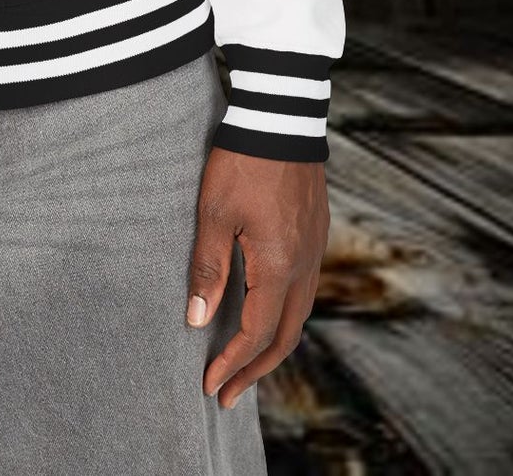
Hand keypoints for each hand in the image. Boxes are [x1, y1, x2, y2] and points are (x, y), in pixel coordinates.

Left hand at [184, 148, 327, 408]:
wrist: (280, 119)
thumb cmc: (241, 162)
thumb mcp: (213, 214)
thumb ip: (207, 268)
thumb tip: (197, 319)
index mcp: (279, 267)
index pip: (257, 333)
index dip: (233, 363)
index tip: (211, 385)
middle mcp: (304, 267)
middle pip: (285, 336)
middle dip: (255, 369)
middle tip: (227, 393)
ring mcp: (314, 252)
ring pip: (299, 316)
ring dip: (272, 345)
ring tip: (246, 365)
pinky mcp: (315, 236)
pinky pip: (304, 292)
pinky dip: (285, 317)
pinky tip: (267, 315)